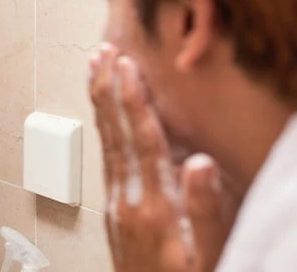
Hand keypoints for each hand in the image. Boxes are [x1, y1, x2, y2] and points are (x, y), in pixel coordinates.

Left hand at [89, 44, 231, 271]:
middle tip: (101, 53)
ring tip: (95, 72)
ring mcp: (115, 207)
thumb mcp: (208, 256)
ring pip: (105, 144)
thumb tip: (200, 161)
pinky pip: (105, 160)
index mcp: (154, 206)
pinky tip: (104, 119)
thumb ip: (206, 211)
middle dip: (108, 91)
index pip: (143, 140)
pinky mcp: (113, 214)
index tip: (126, 65)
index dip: (134, 100)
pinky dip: (103, 131)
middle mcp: (127, 201)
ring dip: (100, 105)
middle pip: (115, 135)